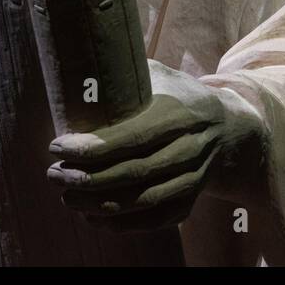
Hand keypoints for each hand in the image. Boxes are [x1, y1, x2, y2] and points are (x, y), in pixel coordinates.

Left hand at [46, 59, 266, 231]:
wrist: (231, 129)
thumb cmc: (180, 96)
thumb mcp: (162, 77)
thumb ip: (127, 72)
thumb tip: (78, 61)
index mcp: (179, 113)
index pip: (133, 136)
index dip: (93, 146)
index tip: (57, 145)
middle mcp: (190, 147)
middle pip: (135, 172)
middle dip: (88, 178)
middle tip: (54, 173)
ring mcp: (194, 177)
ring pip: (145, 200)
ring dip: (100, 204)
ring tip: (66, 195)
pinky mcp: (192, 199)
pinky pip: (157, 218)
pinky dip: (123, 224)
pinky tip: (92, 217)